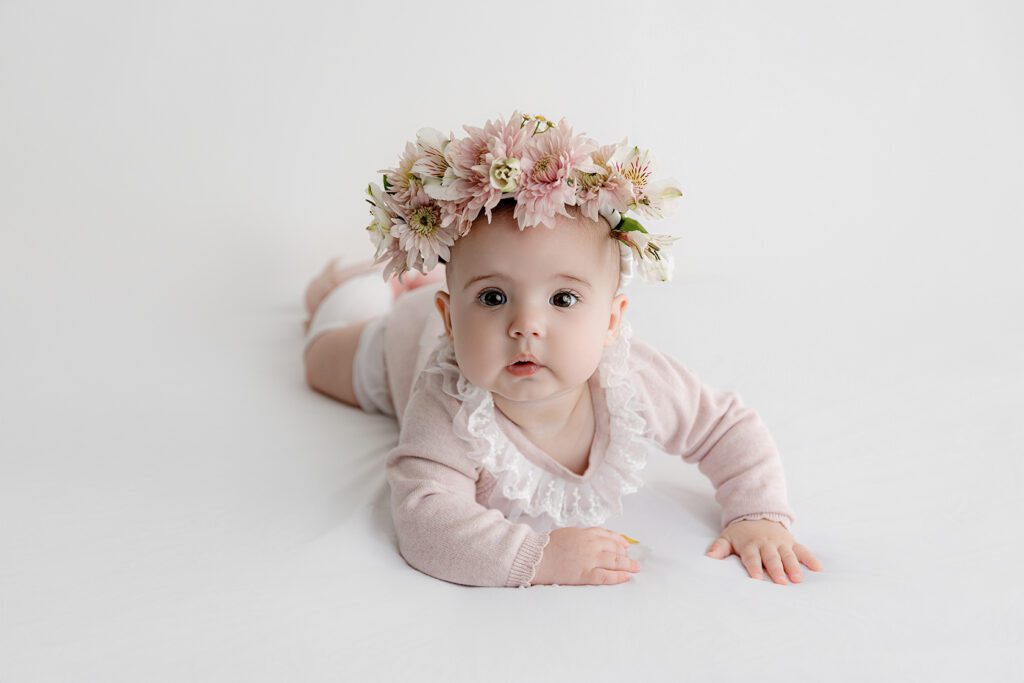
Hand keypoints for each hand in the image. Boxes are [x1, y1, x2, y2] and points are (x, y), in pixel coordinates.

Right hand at [531, 527, 640, 585]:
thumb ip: (582, 535)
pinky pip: (607, 576)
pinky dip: (619, 577)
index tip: (626, 545)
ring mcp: (590, 559)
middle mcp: (591, 544)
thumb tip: (592, 539)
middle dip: (625, 554)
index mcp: (585, 533)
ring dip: (628, 565)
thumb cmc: (547, 546)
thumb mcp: (567, 533)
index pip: (608, 535)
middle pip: (615, 548)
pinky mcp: (586, 574)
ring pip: (615, 562)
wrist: (536, 557)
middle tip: (632, 559)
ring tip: (636, 568)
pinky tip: (626, 577)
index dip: (619, 540)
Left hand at [706, 519, 823, 584]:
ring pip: (788, 555)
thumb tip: (709, 556)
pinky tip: (819, 568)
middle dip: (776, 569)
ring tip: (798, 579)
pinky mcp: (792, 543)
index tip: (757, 577)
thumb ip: (719, 547)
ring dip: (794, 567)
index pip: (752, 557)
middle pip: (772, 558)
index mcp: (750, 544)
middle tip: (781, 582)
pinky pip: (802, 550)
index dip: (754, 567)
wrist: (757, 513)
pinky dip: (810, 558)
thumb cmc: (741, 533)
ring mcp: (781, 543)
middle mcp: (767, 544)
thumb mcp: (727, 537)